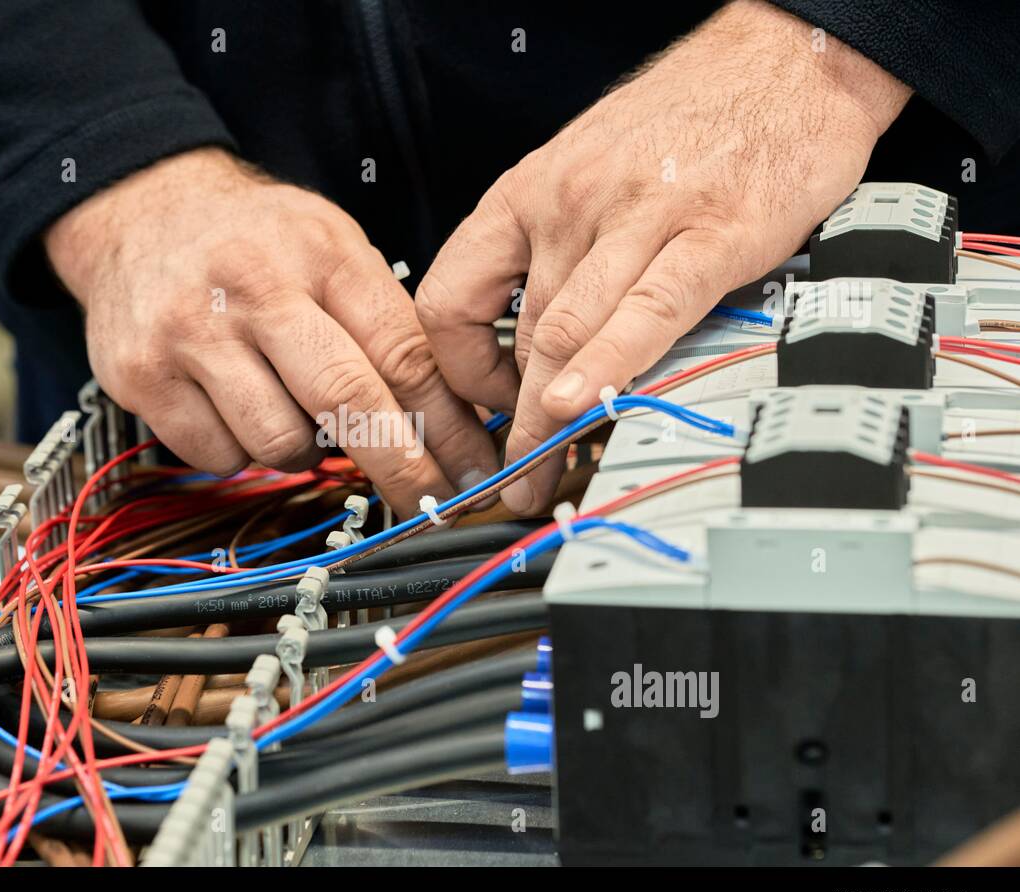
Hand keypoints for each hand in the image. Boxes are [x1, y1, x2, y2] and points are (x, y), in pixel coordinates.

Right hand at [46, 147, 497, 513]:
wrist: (140, 212)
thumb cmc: (252, 240)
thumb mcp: (330, 248)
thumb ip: (385, 322)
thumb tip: (452, 417)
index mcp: (320, 254)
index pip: (401, 351)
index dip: (447, 423)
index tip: (471, 468)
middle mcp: (255, 290)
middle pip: (347, 401)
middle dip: (400, 466)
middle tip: (428, 500)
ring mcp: (192, 335)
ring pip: (280, 443)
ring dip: (303, 451)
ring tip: (293, 412)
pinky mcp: (143, 377)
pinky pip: (218, 456)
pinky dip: (240, 450)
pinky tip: (236, 408)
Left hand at [415, 0, 909, 514]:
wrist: (786, 61)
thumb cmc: (687, 121)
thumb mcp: (584, 172)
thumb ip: (556, 254)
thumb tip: (536, 346)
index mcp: (529, 192)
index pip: (454, 299)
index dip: (459, 369)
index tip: (482, 406)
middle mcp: (570, 204)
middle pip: (519, 336)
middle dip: (510, 424)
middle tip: (512, 481)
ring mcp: (639, 218)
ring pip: (566, 333)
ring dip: (548, 420)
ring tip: (543, 474)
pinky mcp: (711, 235)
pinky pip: (647, 312)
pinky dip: (610, 365)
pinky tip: (585, 407)